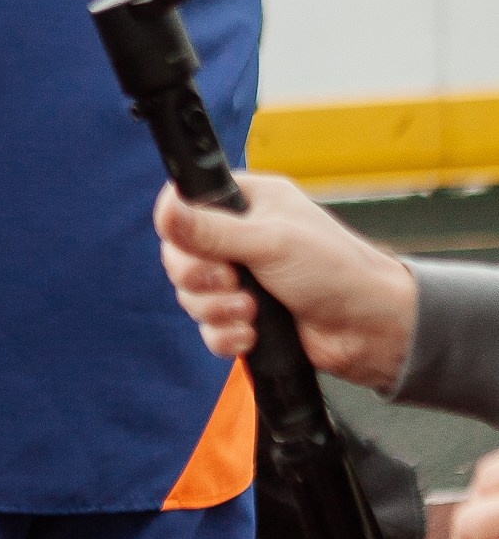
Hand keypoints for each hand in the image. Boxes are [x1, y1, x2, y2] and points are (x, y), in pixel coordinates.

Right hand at [152, 175, 417, 390]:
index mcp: (247, 203)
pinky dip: (225, 335)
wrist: (371, 330)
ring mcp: (240, 279)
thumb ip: (212, 229)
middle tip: (231, 281)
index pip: (186, 203)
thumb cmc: (337, 271)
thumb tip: (166, 209)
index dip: (179, 226)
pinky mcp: (244, 317)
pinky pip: (208, 329)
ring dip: (216, 309)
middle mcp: (239, 238)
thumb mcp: (271, 241)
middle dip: (199, 277)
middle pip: (180, 255)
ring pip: (191, 295)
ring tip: (250, 311)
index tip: (191, 244)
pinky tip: (251, 334)